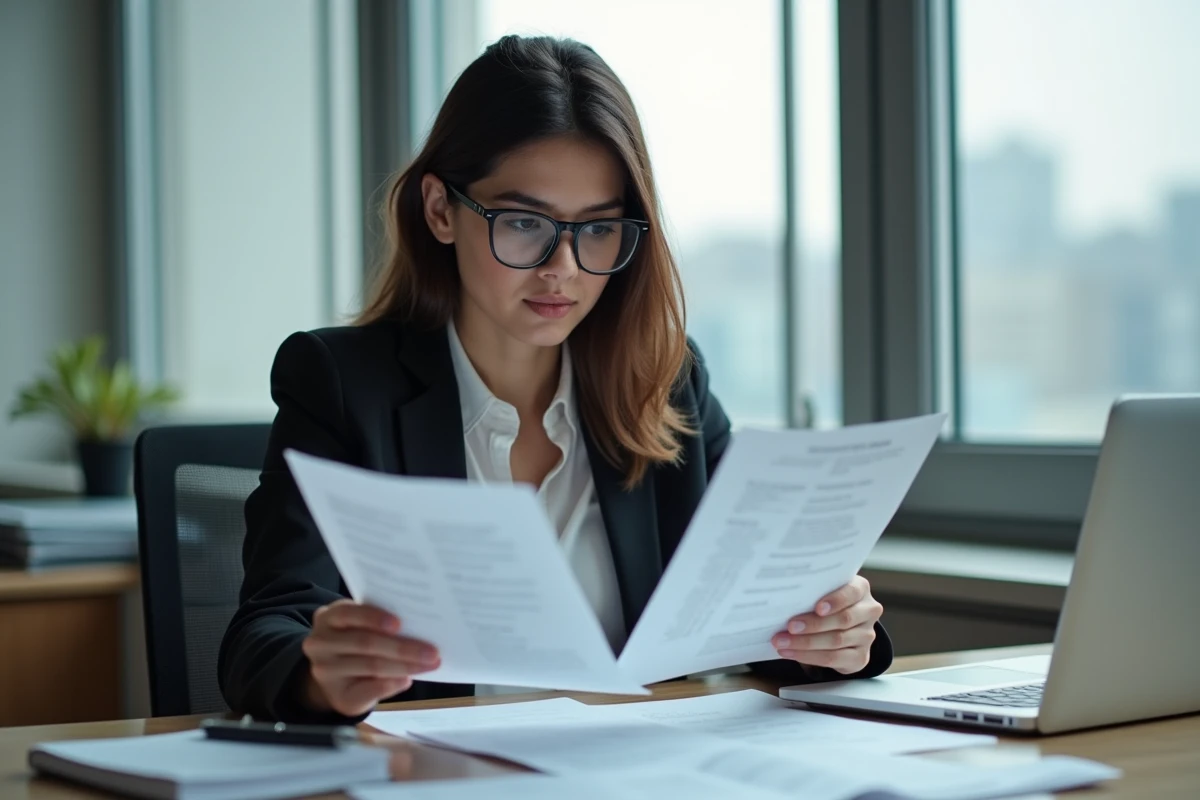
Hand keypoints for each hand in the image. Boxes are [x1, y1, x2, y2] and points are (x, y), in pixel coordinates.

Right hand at [301, 600, 440, 716]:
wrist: (334, 679)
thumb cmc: (355, 644)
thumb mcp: (359, 626)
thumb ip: (380, 624)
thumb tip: (419, 628)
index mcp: (329, 617)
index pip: (348, 613)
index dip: (373, 617)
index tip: (399, 624)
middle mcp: (321, 643)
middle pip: (365, 643)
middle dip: (402, 647)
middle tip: (432, 651)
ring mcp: (325, 671)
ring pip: (370, 666)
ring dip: (404, 666)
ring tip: (429, 664)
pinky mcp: (338, 696)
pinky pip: (367, 691)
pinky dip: (390, 685)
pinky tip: (406, 680)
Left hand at [771, 575, 882, 674]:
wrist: (839, 626)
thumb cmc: (825, 602)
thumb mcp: (823, 592)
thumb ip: (813, 592)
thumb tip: (785, 598)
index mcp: (860, 589)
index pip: (852, 592)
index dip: (836, 600)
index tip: (817, 608)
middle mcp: (868, 611)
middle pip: (844, 619)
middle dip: (814, 624)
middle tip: (790, 626)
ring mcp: (867, 636)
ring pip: (836, 641)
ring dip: (806, 643)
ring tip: (782, 641)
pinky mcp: (860, 657)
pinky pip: (833, 658)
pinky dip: (809, 656)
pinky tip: (791, 653)